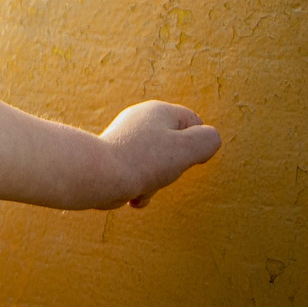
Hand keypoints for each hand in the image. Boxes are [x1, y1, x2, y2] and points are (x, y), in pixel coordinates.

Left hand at [100, 100, 219, 205]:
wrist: (99, 177)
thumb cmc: (144, 161)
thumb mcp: (188, 148)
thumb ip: (208, 140)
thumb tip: (208, 139)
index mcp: (157, 111)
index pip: (194, 122)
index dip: (197, 143)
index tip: (186, 156)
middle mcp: (139, 121)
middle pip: (175, 147)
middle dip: (174, 167)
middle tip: (162, 170)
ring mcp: (125, 141)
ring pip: (157, 166)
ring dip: (156, 183)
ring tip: (143, 185)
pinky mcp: (114, 160)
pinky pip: (139, 176)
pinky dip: (140, 189)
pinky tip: (132, 195)